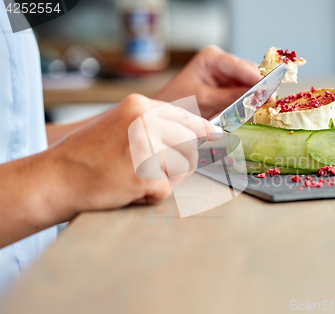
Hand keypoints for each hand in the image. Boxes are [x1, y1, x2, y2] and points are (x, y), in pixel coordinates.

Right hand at [45, 94, 221, 218]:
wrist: (55, 177)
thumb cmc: (86, 154)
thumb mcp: (120, 124)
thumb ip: (154, 126)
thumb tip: (192, 134)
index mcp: (140, 105)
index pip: (186, 117)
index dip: (204, 130)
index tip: (217, 136)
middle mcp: (146, 121)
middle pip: (189, 145)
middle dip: (180, 162)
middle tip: (152, 169)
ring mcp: (145, 147)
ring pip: (181, 169)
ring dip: (164, 179)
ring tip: (133, 177)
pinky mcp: (143, 174)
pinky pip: (165, 190)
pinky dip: (150, 195)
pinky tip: (127, 188)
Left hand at [154, 45, 262, 118]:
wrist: (162, 115)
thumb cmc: (177, 103)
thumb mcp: (206, 100)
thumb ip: (234, 98)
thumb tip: (260, 95)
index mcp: (212, 58)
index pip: (241, 66)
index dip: (258, 79)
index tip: (271, 90)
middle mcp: (221, 62)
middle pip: (248, 74)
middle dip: (259, 88)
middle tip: (270, 102)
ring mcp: (225, 75)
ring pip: (249, 84)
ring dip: (255, 97)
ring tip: (263, 108)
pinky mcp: (227, 88)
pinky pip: (244, 94)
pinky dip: (249, 103)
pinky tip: (253, 110)